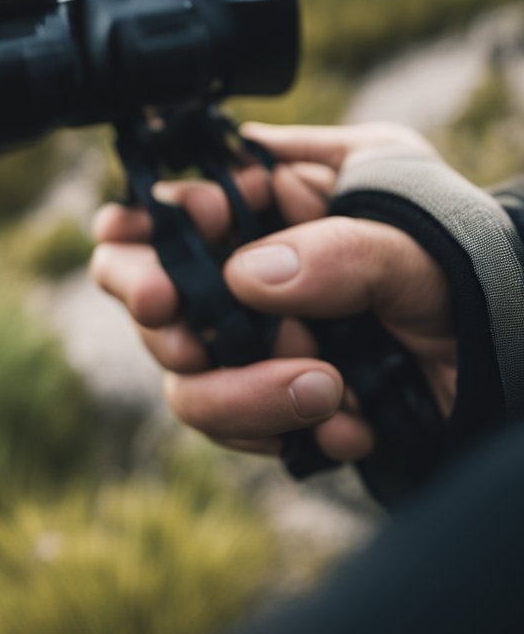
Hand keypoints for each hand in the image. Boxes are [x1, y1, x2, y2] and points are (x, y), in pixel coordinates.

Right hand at [89, 122, 456, 461]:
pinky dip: (287, 432)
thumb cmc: (467, 262)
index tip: (186, 251)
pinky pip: (237, 429)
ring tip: (330, 390)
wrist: (512, 352)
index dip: (149, 229)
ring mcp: (248, 340)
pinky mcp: (267, 399)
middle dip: (159, 318)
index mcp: (265, 201)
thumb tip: (246, 280)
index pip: (167, 206)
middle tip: (186, 336)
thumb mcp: (418, 231)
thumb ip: (338, 249)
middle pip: (146, 295)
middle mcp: (239, 271)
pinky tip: (351, 425)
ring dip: (243, 394)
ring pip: (186, 379)